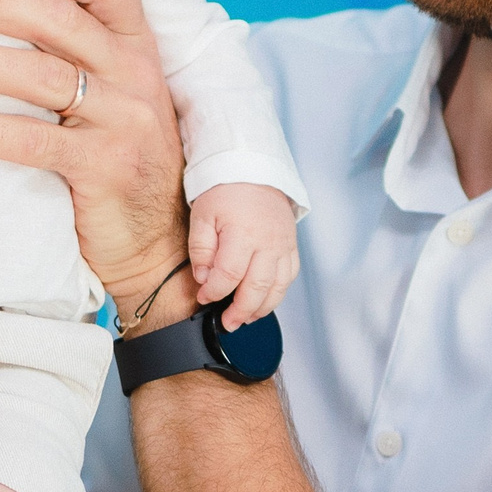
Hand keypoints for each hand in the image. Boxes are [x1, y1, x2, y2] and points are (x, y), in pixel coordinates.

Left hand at [0, 0, 188, 311]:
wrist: (156, 237)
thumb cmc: (116, 152)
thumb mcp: (109, 90)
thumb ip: (70, 49)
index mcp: (136, 43)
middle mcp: (136, 73)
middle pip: (61, 20)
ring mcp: (125, 120)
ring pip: (42, 75)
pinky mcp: (105, 167)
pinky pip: (33, 141)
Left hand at [189, 183, 299, 330]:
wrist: (254, 169)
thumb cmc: (225, 190)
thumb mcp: (202, 215)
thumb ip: (201, 249)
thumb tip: (204, 278)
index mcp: (243, 233)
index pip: (229, 274)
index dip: (214, 292)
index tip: (203, 297)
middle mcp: (268, 243)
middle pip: (257, 288)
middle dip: (240, 311)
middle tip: (226, 322)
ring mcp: (283, 246)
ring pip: (277, 288)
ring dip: (261, 309)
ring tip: (244, 319)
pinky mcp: (291, 247)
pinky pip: (289, 278)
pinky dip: (277, 294)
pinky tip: (263, 303)